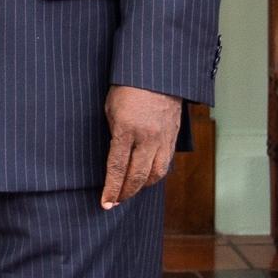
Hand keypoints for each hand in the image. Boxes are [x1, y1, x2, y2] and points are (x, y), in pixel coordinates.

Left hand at [100, 85, 181, 207]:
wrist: (156, 74)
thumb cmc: (127, 87)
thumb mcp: (110, 107)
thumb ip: (114, 133)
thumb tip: (115, 155)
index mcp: (126, 129)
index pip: (118, 167)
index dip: (111, 188)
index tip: (105, 202)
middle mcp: (147, 138)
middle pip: (137, 176)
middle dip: (125, 193)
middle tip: (115, 202)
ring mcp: (162, 140)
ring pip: (155, 175)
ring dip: (141, 186)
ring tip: (129, 192)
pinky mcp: (173, 139)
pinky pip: (165, 164)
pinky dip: (155, 175)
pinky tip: (145, 178)